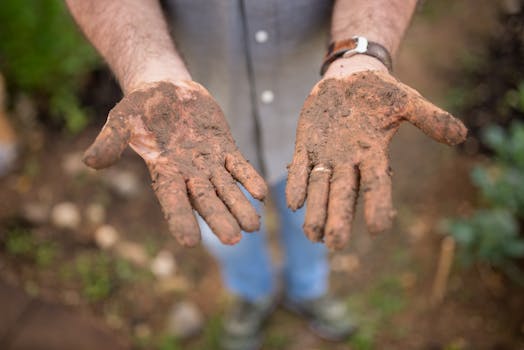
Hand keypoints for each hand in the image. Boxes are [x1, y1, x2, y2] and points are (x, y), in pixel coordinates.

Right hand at [83, 81, 267, 246]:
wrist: (166, 90)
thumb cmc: (140, 107)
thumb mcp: (122, 120)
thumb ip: (110, 141)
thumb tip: (90, 162)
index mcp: (163, 172)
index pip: (172, 201)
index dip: (180, 220)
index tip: (190, 242)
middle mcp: (188, 173)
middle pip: (205, 201)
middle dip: (219, 219)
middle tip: (234, 240)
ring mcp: (208, 163)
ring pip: (226, 189)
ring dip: (240, 205)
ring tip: (254, 226)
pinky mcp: (224, 148)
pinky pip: (239, 165)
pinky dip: (249, 177)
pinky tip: (262, 193)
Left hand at [286, 65, 466, 249]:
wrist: (349, 78)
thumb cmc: (381, 92)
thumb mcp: (407, 101)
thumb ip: (430, 118)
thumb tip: (461, 135)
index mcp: (374, 154)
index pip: (377, 183)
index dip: (378, 204)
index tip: (379, 228)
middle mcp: (349, 161)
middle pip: (344, 194)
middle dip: (339, 218)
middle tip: (335, 245)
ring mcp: (326, 155)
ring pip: (319, 188)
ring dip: (316, 210)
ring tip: (311, 236)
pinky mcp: (306, 145)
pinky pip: (300, 168)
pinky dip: (297, 183)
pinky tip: (293, 203)